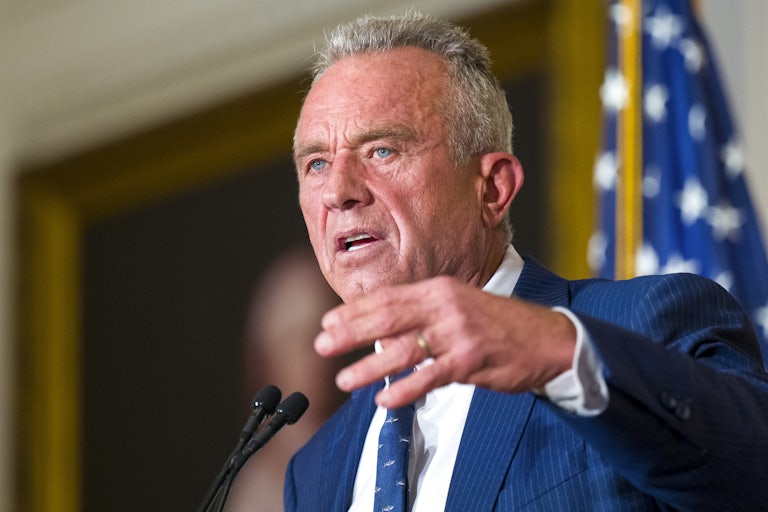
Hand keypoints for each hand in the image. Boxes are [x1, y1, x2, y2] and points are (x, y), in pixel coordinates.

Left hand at [314, 276, 576, 408]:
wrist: (548, 338)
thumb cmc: (498, 324)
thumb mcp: (459, 305)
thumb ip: (424, 313)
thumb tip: (383, 328)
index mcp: (439, 289)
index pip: (388, 297)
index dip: (354, 310)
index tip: (328, 321)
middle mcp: (445, 306)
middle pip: (387, 318)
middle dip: (350, 332)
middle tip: (322, 344)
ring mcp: (457, 333)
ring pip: (402, 349)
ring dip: (368, 366)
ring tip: (344, 379)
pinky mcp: (469, 360)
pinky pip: (429, 377)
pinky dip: (404, 388)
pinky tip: (384, 398)